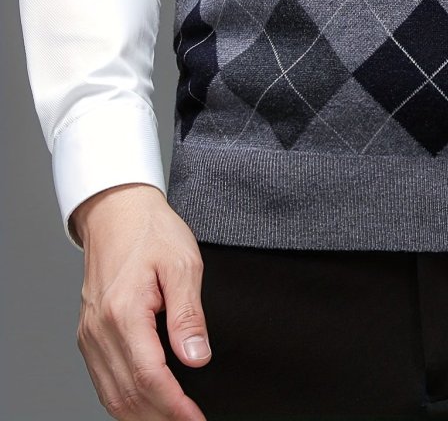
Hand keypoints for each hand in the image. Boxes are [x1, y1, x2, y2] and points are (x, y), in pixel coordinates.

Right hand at [73, 183, 209, 419]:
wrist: (118, 212)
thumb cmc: (151, 232)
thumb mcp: (183, 264)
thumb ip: (189, 315)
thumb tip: (196, 357)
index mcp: (124, 312)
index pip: (149, 377)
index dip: (174, 406)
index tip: (194, 419)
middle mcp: (100, 329)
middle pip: (128, 395)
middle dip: (160, 417)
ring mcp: (90, 334)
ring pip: (112, 395)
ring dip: (142, 414)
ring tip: (173, 418)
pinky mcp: (88, 334)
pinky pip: (102, 380)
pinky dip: (124, 399)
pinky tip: (147, 403)